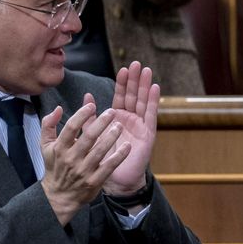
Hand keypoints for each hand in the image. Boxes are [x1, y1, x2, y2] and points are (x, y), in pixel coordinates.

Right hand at [40, 102, 130, 225]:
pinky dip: (119, 156)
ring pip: (100, 150)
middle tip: (112, 112)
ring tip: (120, 126)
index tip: (92, 105)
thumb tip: (58, 108)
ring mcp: (84, 170)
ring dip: (112, 137)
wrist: (59, 196)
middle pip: (88, 137)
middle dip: (101, 123)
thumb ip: (48, 125)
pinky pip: (109, 166)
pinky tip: (127, 146)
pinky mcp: (94, 181)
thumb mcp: (46, 146)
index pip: (71, 127)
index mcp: (60, 148)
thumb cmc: (55, 166)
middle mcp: (71, 158)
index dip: (82, 115)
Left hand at [102, 61, 159, 198]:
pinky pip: (150, 115)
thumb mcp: (93, 134)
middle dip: (135, 80)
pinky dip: (153, 101)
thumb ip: (90, 116)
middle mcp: (130, 119)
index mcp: (118, 118)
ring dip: (145, 86)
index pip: (120, 96)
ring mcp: (140, 125)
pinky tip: (155, 88)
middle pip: (133, 95)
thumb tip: (87, 96)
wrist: (115, 179)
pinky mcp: (148, 134)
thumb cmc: (105, 158)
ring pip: (143, 101)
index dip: (122, 83)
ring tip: (146, 71)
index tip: (123, 69)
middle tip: (137, 64)